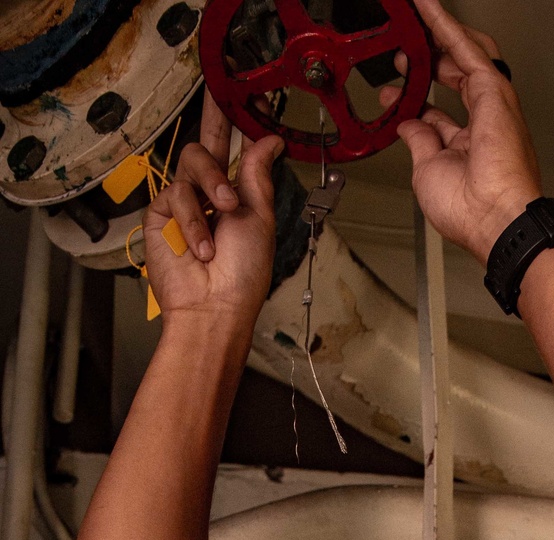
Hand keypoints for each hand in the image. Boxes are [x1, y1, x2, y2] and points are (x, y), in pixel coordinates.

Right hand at [143, 92, 283, 330]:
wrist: (214, 307)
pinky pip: (176, 192)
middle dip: (216, 122)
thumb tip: (269, 139)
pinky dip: (194, 219)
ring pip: (193, 162)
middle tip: (223, 96)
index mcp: (236, 195)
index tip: (246, 94)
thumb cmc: (242, 275)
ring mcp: (184, 203)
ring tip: (224, 215)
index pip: (235, 149)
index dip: (237, 122)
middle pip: (207, 143)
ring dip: (213, 186)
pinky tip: (202, 246)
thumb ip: (257, 176)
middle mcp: (209, 195)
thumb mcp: (259, 219)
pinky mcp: (160, 214)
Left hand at [381, 0, 541, 263]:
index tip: (393, 93)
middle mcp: (483, 124)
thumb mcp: (427, 172)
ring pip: (465, 55)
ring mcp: (491, 105)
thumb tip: (409, 127)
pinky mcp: (493, 90)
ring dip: (440, 34)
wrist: (493, 216)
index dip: (415, 99)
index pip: (438, 112)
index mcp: (468, 148)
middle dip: (428, 61)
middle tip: (403, 54)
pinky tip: (428, 9)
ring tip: (418, 15)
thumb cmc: (469, 210)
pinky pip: (467, 48)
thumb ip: (419, 144)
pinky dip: (446, 26)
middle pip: (454, 77)